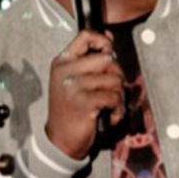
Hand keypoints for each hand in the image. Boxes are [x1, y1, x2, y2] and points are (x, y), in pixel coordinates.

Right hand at [45, 30, 125, 158]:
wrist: (60, 141)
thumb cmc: (70, 110)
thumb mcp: (73, 81)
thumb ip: (89, 59)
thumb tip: (109, 36)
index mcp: (62, 62)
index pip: (85, 36)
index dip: (104, 41)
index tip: (109, 53)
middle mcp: (65, 71)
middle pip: (108, 59)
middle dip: (117, 76)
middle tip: (111, 92)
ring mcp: (73, 86)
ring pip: (114, 79)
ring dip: (119, 96)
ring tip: (109, 106)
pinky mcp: (84, 102)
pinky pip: (114, 97)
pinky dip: (117, 109)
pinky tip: (109, 116)